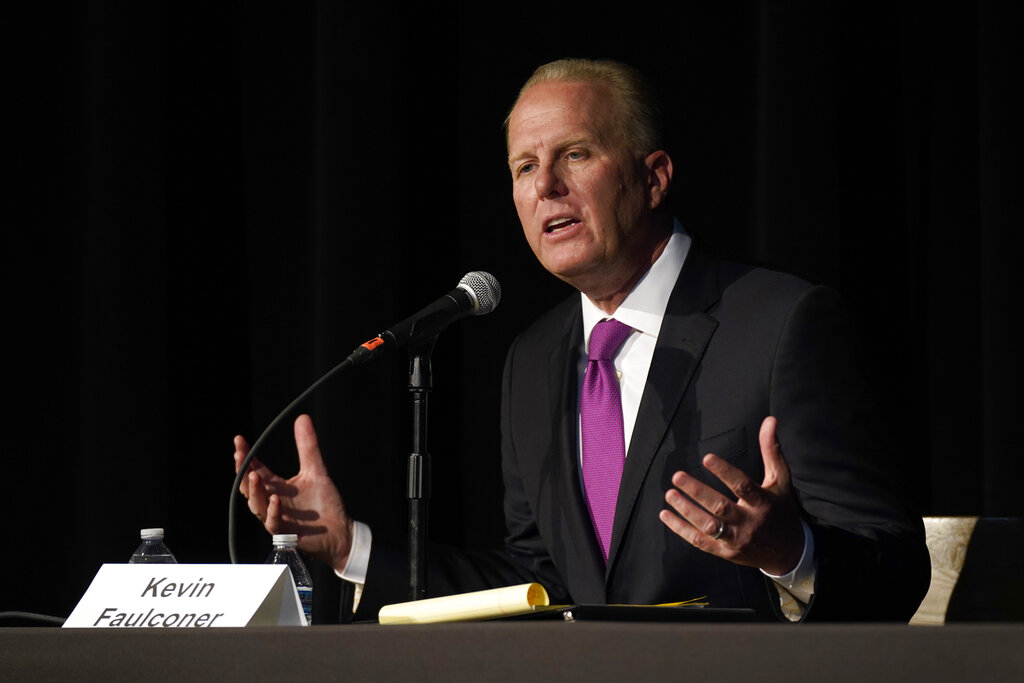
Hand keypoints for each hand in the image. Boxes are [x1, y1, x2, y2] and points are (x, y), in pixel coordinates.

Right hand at [234, 414, 352, 572]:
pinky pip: (274, 522)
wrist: (340, 530)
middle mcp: (272, 501)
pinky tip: (275, 499)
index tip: (239, 440)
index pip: (255, 469)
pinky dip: (273, 511)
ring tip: (254, 475)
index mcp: (276, 487)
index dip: (246, 455)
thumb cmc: (325, 504)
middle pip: (249, 487)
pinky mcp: (286, 532)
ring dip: (254, 490)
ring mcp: (277, 517)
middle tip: (239, 455)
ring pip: (256, 505)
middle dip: (242, 471)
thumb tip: (302, 418)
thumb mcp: (316, 470)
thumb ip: (307, 447)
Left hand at [658, 416, 803, 574]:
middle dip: (697, 492)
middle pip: (721, 508)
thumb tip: (770, 420)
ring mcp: (736, 540)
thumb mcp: (780, 480)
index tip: (706, 458)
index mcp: (763, 503)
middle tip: (677, 476)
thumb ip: (771, 451)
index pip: (742, 486)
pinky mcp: (726, 553)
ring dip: (686, 510)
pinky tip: (666, 514)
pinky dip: (681, 529)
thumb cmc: (782, 509)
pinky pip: (700, 542)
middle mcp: (750, 523)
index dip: (725, 472)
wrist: (789, 552)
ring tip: (669, 493)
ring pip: (708, 526)